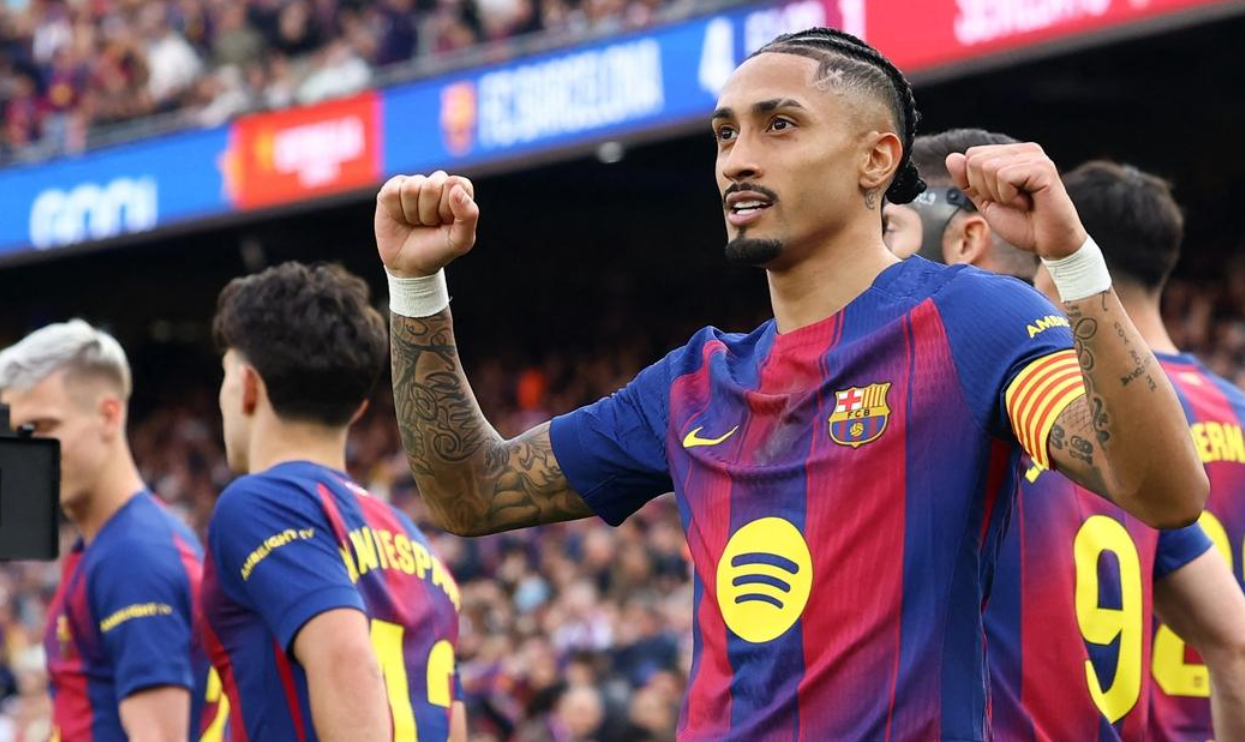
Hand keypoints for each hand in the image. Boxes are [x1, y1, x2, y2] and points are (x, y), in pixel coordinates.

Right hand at [375, 171, 477, 277]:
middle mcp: (436, 182)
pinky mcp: (391, 189)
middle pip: (432, 185)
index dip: (448, 207)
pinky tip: (401, 218)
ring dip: (413, 213)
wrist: (409, 264)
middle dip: (429, 213)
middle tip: (430, 224)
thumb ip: (469, 215)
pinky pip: (392, 192)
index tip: (447, 222)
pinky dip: (397, 211)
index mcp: (458, 190)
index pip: (456, 183)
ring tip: (416, 222)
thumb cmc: (438, 249)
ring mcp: (413, 184)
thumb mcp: (460, 240)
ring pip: (411, 189)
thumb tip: (455, 188)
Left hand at [945, 143, 1087, 259]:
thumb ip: (968, 181)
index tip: (1001, 198)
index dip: (977, 184)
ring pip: (988, 168)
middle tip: (1011, 202)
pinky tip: (1028, 202)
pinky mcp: (1043, 168)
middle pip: (976, 160)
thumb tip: (952, 157)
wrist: (1048, 243)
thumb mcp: (986, 202)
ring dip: (999, 195)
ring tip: (1021, 202)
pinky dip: (1009, 197)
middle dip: (986, 189)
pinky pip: (1004, 176)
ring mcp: (1035, 156)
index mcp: (1012, 154)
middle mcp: (1025, 150)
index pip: (971, 156)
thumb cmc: (1022, 223)